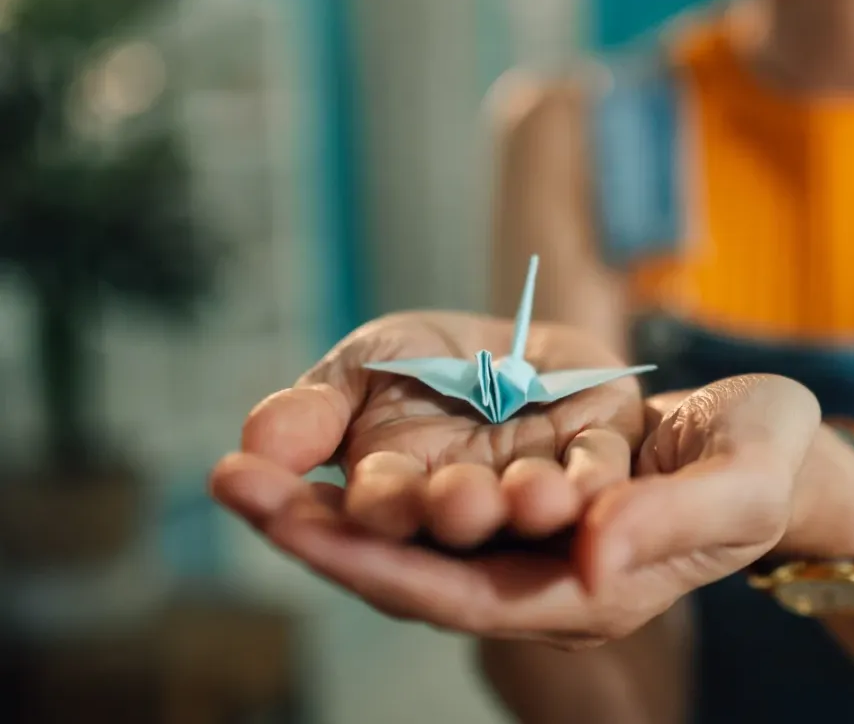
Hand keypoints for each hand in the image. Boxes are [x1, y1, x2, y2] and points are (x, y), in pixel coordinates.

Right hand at [211, 311, 645, 551]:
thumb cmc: (429, 367)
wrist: (522, 340)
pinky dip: (589, 480)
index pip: (349, 514)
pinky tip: (582, 484)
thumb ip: (316, 408)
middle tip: (446, 496)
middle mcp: (459, 509)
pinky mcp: (595, 459)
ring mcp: (528, 492)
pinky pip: (595, 476)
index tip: (246, 484)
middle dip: (434, 510)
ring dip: (523, 504)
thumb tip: (255, 443)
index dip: (303, 513)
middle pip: (437, 525)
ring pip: (521, 510)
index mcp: (393, 492)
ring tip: (527, 494)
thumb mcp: (365, 365)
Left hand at [217, 370, 823, 649]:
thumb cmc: (765, 466)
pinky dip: (375, 482)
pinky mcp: (528, 507)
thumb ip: (670, 518)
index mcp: (586, 591)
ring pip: (412, 543)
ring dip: (329, 509)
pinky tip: (324, 452)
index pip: (451, 592)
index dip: (364, 559)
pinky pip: (434, 507)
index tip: (284, 518)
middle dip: (318, 533)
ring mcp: (531, 547)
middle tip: (230, 480)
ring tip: (249, 467)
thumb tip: (588, 544)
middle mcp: (543, 583)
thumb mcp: (736, 486)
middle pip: (409, 572)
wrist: (777, 454)